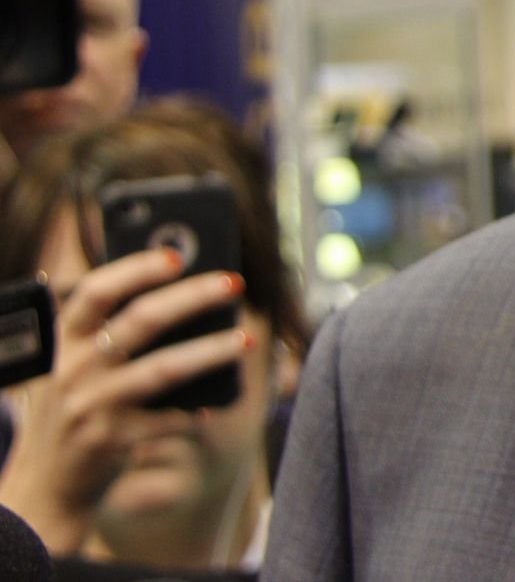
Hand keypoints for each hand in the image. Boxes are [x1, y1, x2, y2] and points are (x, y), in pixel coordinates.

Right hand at [0, 248, 247, 555]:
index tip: (178, 256)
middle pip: (140, 321)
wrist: (47, 480)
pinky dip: (194, 410)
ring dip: (211, 352)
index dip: (136, 270)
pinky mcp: (109, 440)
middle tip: (233, 284)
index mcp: (64, 339)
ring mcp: (90, 405)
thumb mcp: (79, 364)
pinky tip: (217, 403)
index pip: (96, 292)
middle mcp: (73, 368)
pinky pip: (165, 418)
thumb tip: (191, 290)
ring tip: (246, 339)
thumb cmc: (80, 404)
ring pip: (162, 368)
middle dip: (192, 298)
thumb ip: (114, 331)